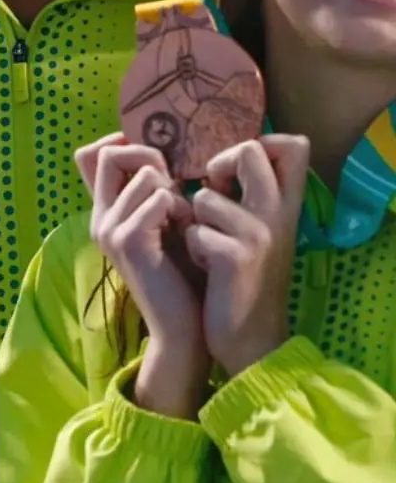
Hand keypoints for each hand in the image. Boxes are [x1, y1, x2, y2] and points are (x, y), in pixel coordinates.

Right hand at [75, 133, 210, 418]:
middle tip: (175, 191)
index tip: (157, 162)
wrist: (184, 323)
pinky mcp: (127, 240)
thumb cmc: (184, 273)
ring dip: (175, 191)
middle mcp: (99, 219)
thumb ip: (157, 192)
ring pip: (146, 174)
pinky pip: (160, 197)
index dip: (125, 145)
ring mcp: (108, 229)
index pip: (95, 156)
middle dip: (149, 159)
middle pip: (111, 153)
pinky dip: (181, 210)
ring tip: (184, 223)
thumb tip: (163, 154)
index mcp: (105, 214)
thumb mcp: (167, 224)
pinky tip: (186, 235)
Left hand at [185, 135, 308, 376]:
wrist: (250, 338)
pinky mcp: (236, 257)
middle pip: (250, 150)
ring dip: (192, 221)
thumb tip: (213, 165)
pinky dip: (189, 249)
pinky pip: (192, 233)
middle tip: (208, 199)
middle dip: (217, 167)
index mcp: (286, 205)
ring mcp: (260, 234)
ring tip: (204, 247)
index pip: (292, 144)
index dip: (258, 144)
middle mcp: (280, 213)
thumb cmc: (240, 282)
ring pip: (204, 197)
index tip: (232, 174)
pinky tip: (204, 268)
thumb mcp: (253, 235)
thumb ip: (244, 199)